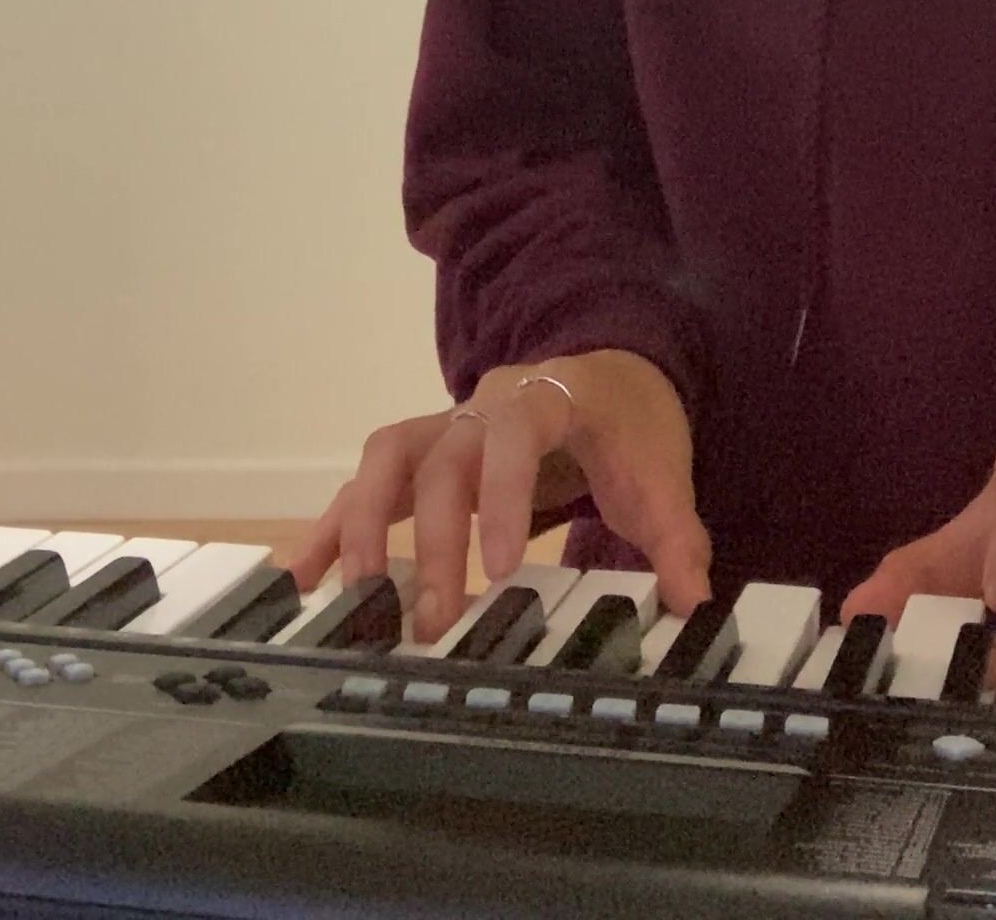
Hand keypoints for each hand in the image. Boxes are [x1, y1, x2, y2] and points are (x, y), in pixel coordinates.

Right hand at [285, 349, 711, 646]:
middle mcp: (484, 402)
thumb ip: (676, 536)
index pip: (516, 433)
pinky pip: (367, 482)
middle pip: (443, 456)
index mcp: (546, 395)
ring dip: (367, 525)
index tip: (504, 568)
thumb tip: (693, 604)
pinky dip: (335, 525)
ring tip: (357, 600)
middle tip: (436, 620)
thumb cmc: (633, 425)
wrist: (612, 375)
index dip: (503, 496)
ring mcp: (446, 425)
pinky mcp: (424, 456)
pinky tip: (303, 576)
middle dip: (435, 539)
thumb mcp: (663, 472)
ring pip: (388, 456)